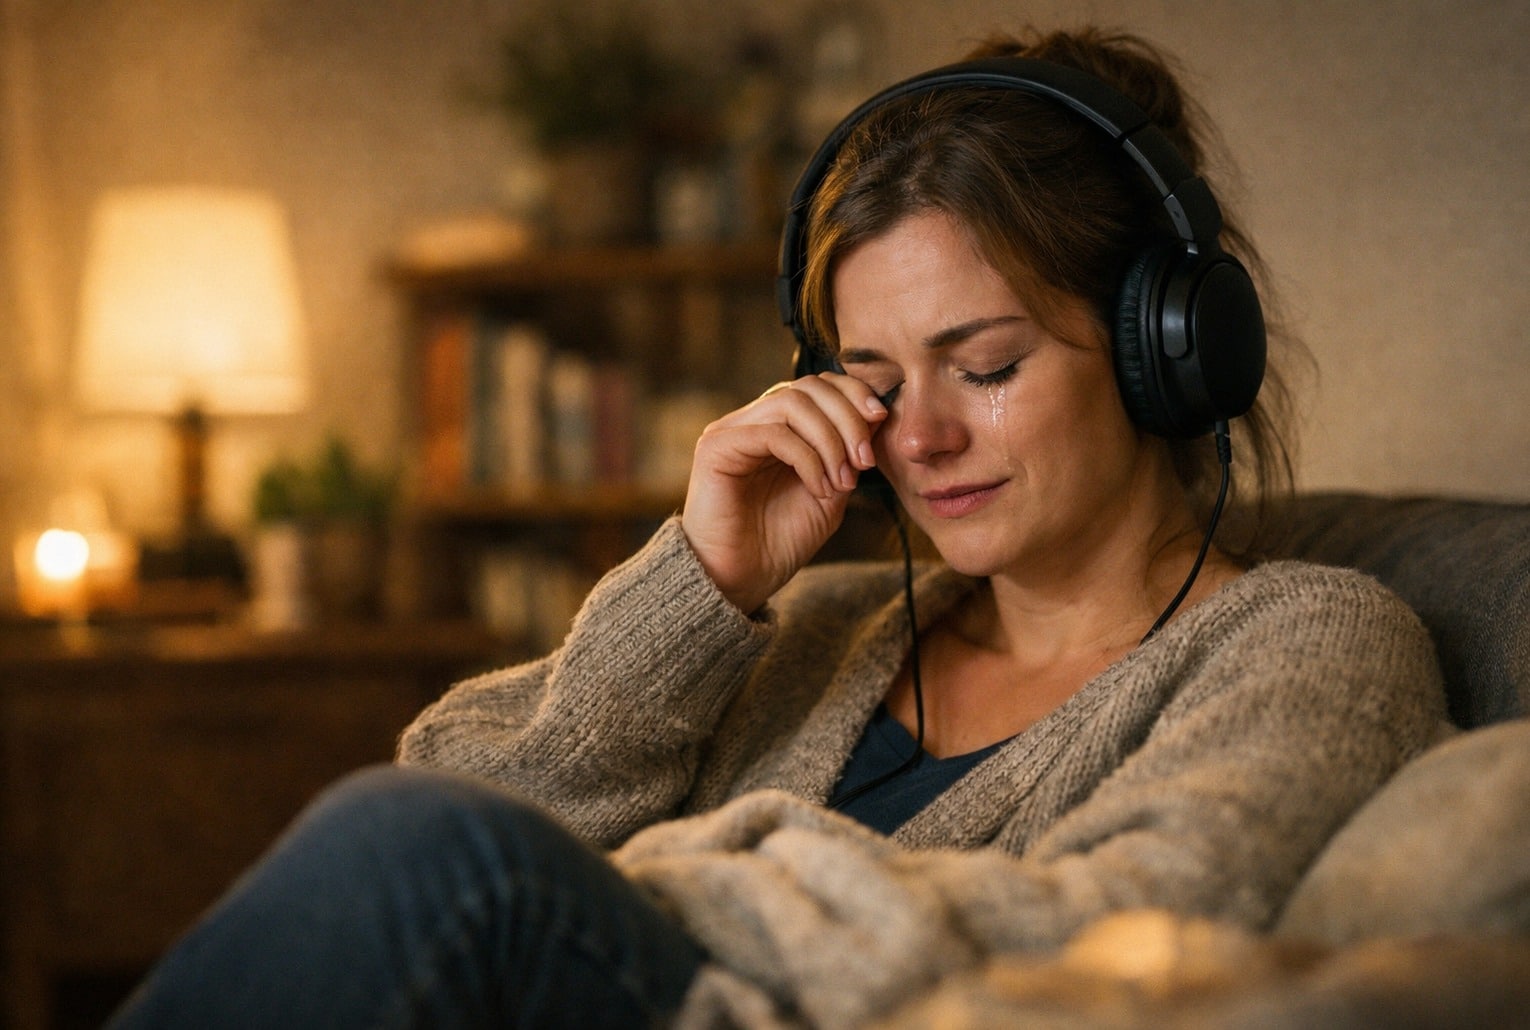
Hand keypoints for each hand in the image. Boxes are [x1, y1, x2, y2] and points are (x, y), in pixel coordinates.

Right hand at [681, 373, 887, 613]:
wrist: (740, 581)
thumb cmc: (780, 542)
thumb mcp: (830, 492)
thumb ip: (847, 454)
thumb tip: (875, 416)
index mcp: (778, 426)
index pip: (817, 385)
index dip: (853, 393)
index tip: (881, 420)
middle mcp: (752, 421)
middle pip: (808, 387)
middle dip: (848, 418)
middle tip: (866, 462)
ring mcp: (731, 431)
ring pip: (792, 403)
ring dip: (830, 440)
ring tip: (843, 481)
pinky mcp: (716, 447)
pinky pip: (774, 433)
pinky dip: (807, 458)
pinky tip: (820, 488)